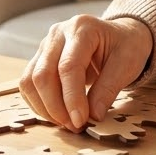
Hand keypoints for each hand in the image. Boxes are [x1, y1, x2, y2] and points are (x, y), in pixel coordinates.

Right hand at [18, 15, 152, 132]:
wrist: (121, 36)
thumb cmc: (125, 46)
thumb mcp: (127, 64)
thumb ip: (108, 89)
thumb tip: (93, 116)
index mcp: (83, 28)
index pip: (68, 66)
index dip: (72, 98)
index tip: (80, 121)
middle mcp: (59, 33)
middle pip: (43, 75)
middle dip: (56, 107)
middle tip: (75, 126)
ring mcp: (46, 45)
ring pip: (30, 82)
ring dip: (45, 108)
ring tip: (68, 122)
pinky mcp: (40, 58)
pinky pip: (29, 85)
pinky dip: (40, 104)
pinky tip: (58, 114)